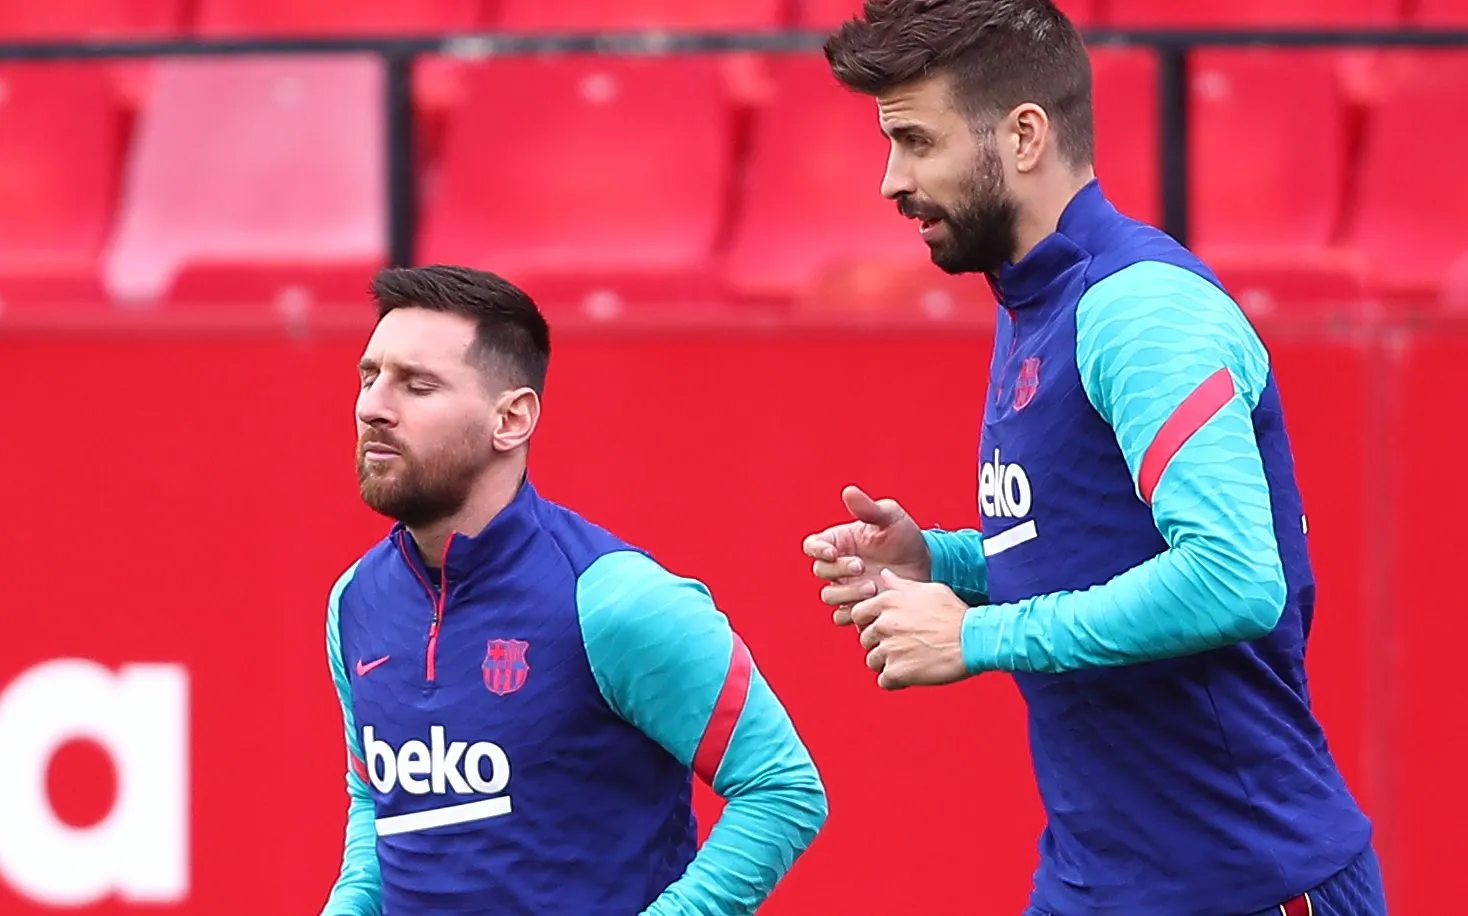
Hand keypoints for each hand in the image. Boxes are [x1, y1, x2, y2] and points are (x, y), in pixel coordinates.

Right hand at [802, 486, 931, 626]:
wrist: (927, 565)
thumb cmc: (905, 537)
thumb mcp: (890, 517)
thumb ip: (868, 508)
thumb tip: (849, 491)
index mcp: (839, 542)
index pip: (812, 546)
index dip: (817, 550)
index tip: (832, 552)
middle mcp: (838, 566)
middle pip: (820, 572)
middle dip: (838, 570)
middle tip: (862, 566)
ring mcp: (847, 588)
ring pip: (829, 596)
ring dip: (847, 593)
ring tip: (874, 588)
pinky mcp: (858, 607)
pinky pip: (842, 616)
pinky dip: (853, 613)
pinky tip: (873, 606)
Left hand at [852, 569, 968, 689]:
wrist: (973, 639)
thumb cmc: (954, 613)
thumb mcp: (928, 590)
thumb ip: (900, 584)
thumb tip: (884, 574)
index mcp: (888, 602)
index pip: (857, 614)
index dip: (868, 623)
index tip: (883, 629)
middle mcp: (884, 624)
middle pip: (865, 639)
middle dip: (879, 644)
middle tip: (902, 646)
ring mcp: (889, 648)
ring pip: (873, 661)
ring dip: (887, 663)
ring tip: (910, 660)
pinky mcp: (897, 671)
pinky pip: (884, 681)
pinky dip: (895, 681)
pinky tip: (911, 674)